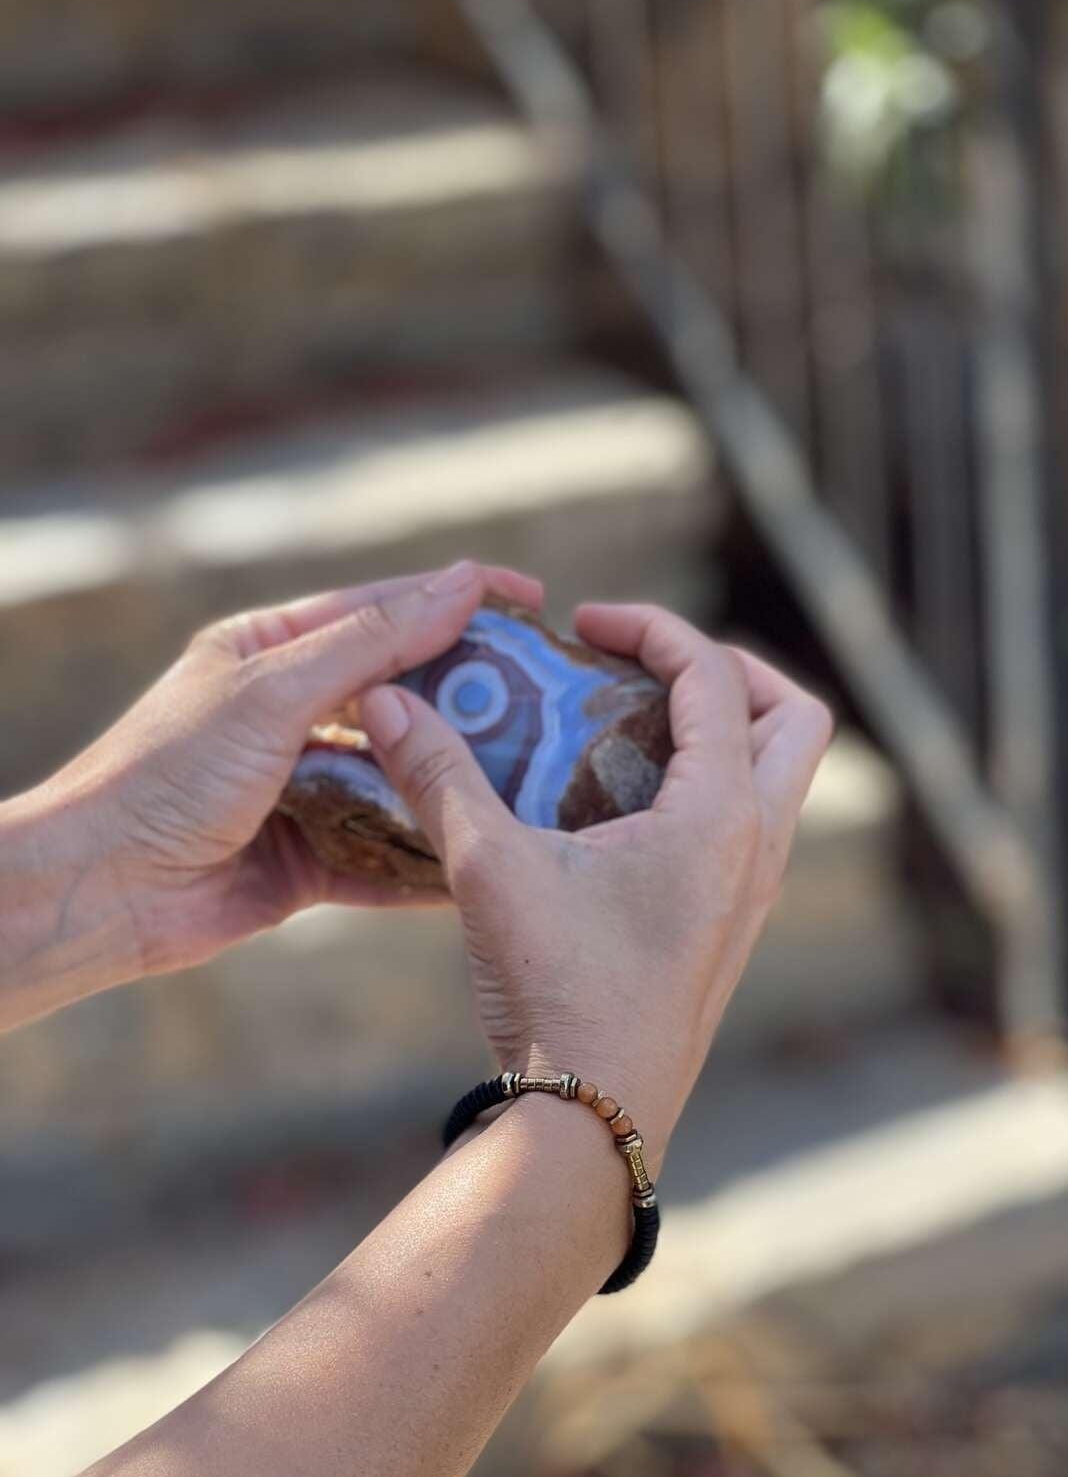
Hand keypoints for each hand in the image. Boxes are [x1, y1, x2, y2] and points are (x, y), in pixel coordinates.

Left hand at [29, 559, 542, 979]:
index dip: (458, 600)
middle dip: (474, 697)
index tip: (533, 599)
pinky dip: (430, 857)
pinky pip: (387, 853)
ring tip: (542, 777)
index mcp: (271, 652)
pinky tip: (487, 855)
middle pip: (404, 695)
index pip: (383, 609)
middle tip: (555, 698)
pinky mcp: (313, 860)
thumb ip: (370, 642)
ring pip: (403, 776)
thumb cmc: (168, 773)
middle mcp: (292, 715)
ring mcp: (307, 788)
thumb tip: (459, 584)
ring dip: (460, 780)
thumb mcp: (272, 692)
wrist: (103, 891)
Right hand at [359, 603, 831, 1159]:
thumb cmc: (558, 990)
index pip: (713, 675)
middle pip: (792, 717)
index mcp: (721, 813)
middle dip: (728, 671)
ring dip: (723, 732)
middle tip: (646, 666)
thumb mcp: (489, 869)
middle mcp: (757, 846)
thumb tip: (385, 700)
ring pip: (780, 777)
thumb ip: (440, 775)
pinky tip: (620, 809)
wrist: (593, 1117)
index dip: (650, 627)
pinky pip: (750, 828)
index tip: (584, 623)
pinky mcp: (731, 929)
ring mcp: (752, 893)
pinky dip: (708, 789)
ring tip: (631, 727)